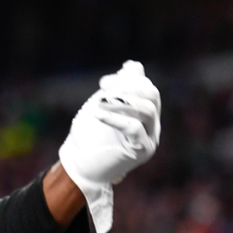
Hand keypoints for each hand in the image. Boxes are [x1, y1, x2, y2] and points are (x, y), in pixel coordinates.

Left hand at [58, 60, 161, 232]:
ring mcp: (150, 138)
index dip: (127, 79)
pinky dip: (116, 117)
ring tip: (99, 103)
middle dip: (127, 87)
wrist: (80, 167)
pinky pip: (134, 127)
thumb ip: (119, 87)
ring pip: (148, 109)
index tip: (103, 83)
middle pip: (151, 95)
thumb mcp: (103, 106)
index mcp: (145, 113)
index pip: (146, 87)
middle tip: (103, 90)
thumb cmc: (89, 137)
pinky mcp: (142, 151)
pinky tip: (98, 114)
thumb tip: (132, 65)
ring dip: (122, 101)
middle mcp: (152, 125)